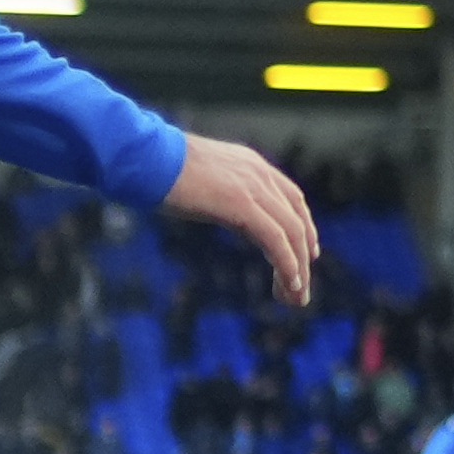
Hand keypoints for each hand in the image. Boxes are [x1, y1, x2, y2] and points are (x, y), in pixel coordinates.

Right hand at [162, 136, 318, 305]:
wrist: (145, 157)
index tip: (308, 254)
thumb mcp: (201, 179)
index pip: (292, 198)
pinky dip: (286, 263)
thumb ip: (220, 193)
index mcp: (251, 164)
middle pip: (296, 220)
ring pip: (291, 233)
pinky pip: (275, 239)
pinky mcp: (242, 204)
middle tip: (300, 288)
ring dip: (297, 269)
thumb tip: (221, 208)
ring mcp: (253, 187)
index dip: (304, 227)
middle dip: (302, 257)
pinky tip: (288, 283)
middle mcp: (260, 173)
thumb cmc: (160, 168)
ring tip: (295, 297)